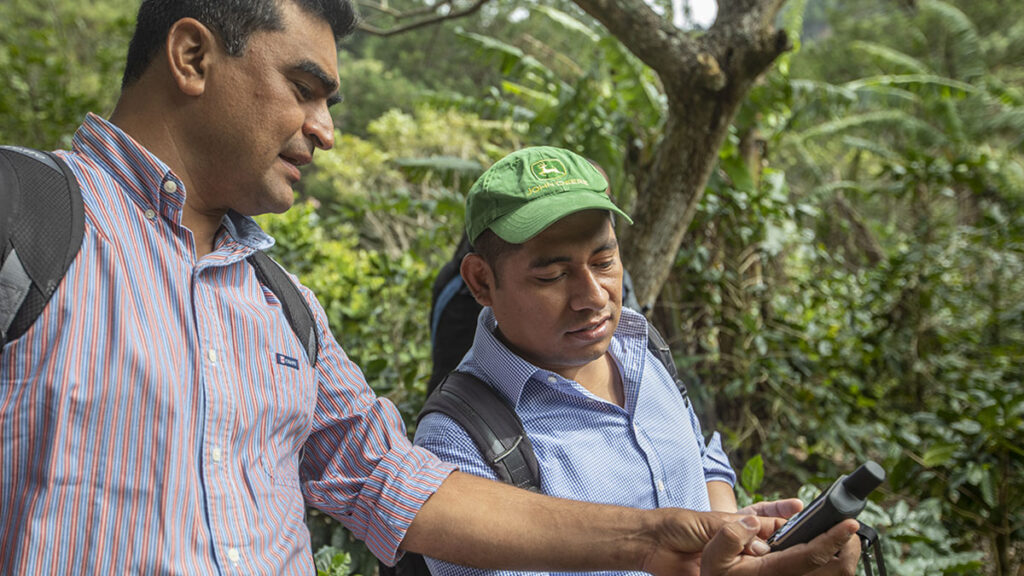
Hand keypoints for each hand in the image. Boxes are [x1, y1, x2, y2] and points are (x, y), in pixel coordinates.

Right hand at [701, 516, 860, 575]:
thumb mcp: (715, 555)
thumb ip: (730, 537)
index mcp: (774, 572)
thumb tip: (754, 523)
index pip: (812, 556)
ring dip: (844, 553)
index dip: (833, 538)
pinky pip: (827, 574)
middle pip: (837, 570)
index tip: (848, 523)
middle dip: (848, 546)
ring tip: (842, 534)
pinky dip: (834, 560)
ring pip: (837, 574)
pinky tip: (830, 547)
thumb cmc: (720, 572)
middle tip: (848, 525)